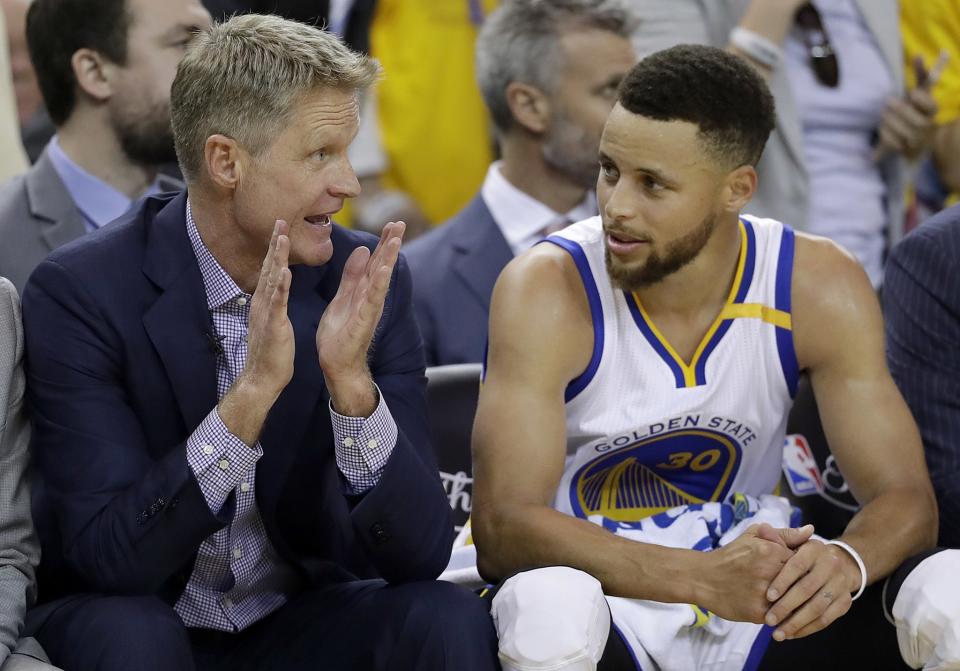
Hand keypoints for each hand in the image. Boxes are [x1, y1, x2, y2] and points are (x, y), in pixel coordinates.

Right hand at [241, 219, 294, 399]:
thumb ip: (273, 303)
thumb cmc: (270, 351)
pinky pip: (277, 303)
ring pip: (272, 280)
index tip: (281, 227)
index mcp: (265, 301)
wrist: (262, 376)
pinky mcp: (274, 325)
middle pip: (269, 267)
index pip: (270, 269)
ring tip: (281, 238)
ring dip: (276, 258)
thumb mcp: (272, 320)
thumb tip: (275, 289)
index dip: (275, 248)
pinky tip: (285, 273)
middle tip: (280, 220)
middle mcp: (262, 302)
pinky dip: (280, 287)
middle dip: (275, 244)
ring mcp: (267, 312)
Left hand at [316, 221, 404, 414]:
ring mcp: (369, 310)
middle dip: (391, 245)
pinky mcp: (363, 321)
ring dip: (388, 260)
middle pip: (382, 266)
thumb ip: (352, 276)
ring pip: (380, 280)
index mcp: (364, 291)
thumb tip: (363, 251)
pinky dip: (377, 284)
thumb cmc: (339, 335)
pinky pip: (372, 300)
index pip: (375, 262)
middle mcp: (371, 298)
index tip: (393, 223)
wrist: (336, 365)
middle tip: (400, 223)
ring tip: (395, 240)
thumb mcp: (343, 298)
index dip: (384, 243)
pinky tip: (382, 270)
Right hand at [698, 524, 813, 622]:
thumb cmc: (731, 555)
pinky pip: (782, 617)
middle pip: (804, 582)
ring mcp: (764, 594)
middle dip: (804, 586)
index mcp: (771, 551)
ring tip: (793, 600)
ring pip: (795, 602)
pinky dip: (784, 615)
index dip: (806, 567)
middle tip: (800, 587)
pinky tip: (780, 610)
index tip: (802, 570)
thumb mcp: (753, 536)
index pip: (805, 561)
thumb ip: (784, 534)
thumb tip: (810, 530)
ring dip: (797, 602)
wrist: (703, 578)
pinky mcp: (758, 613)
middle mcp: (770, 572)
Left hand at [763, 538, 862, 640]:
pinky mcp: (845, 602)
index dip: (782, 581)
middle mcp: (831, 565)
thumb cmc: (803, 555)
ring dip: (796, 623)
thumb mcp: (790, 542)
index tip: (768, 596)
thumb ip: (776, 538)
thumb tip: (765, 528)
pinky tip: (792, 634)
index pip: (796, 566)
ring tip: (777, 633)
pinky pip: (826, 619)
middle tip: (769, 620)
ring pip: (817, 608)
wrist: (839, 564)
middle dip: (786, 607)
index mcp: (814, 549)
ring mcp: (840, 584)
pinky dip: (808, 629)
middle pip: (807, 589)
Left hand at [874, 56, 942, 160]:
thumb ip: (922, 75)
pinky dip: (887, 137)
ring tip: (883, 115)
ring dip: (893, 124)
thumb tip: (924, 54)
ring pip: (909, 134)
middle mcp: (927, 125)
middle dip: (903, 112)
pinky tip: (880, 130)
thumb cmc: (911, 110)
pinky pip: (897, 145)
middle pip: (920, 122)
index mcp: (930, 110)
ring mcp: (918, 139)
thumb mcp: (916, 93)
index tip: (912, 92)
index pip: (932, 105)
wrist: (908, 139)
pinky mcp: (906, 150)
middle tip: (887, 101)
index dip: (923, 101)